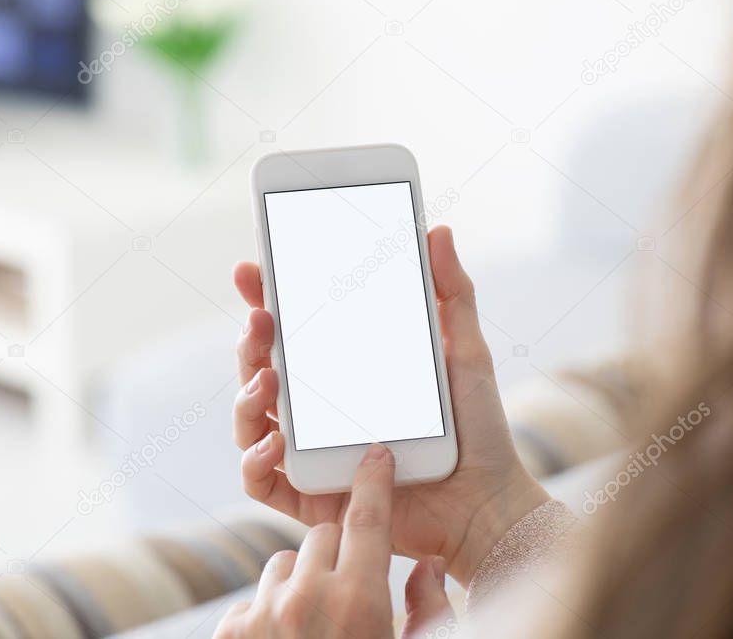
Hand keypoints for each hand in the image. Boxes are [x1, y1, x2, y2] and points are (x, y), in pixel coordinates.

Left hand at [213, 445, 453, 638]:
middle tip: (348, 588)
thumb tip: (429, 566)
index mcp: (359, 601)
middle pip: (322, 538)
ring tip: (313, 630)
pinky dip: (267, 614)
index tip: (375, 454)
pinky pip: (253, 599)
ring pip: (284, 565)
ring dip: (299, 584)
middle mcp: (306, 597)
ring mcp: (261, 614)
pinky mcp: (230, 632)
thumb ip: (427, 611)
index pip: (368, 518)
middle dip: (337, 553)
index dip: (373, 481)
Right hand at [233, 225, 548, 586]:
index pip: (292, 332)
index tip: (252, 270)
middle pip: (261, 370)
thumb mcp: (464, 352)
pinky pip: (260, 481)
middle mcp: (319, 412)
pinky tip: (275, 438)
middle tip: (261, 319)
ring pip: (250, 420)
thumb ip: (453, 294)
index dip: (265, 300)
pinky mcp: (310, 498)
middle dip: (250, 342)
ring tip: (269, 377)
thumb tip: (438, 231)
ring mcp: (311, 454)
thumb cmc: (476, 430)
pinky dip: (254, 460)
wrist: (487, 501)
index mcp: (344, 374)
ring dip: (245, 395)